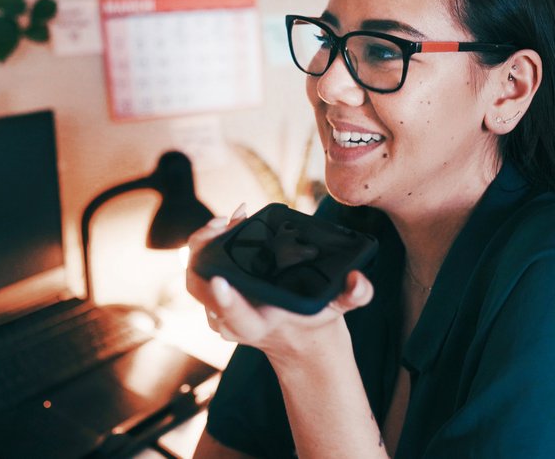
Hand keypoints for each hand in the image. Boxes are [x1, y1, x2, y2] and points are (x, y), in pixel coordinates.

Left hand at [185, 204, 374, 361]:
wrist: (298, 337)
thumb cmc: (316, 318)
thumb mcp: (339, 309)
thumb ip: (354, 296)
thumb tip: (358, 280)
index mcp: (258, 326)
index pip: (235, 317)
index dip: (225, 300)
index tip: (221, 280)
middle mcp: (231, 320)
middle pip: (199, 288)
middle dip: (203, 254)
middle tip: (225, 224)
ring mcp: (218, 307)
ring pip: (196, 274)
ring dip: (206, 242)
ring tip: (233, 217)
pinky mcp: (215, 294)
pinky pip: (203, 265)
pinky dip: (212, 241)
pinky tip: (235, 219)